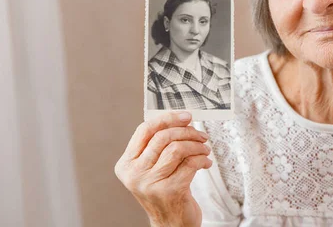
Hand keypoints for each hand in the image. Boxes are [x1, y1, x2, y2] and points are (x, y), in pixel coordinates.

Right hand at [114, 112, 211, 226]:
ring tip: (204, 149)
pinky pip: (190, 163)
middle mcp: (135, 174)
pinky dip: (202, 159)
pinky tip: (205, 162)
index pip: (144, 130)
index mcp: (126, 164)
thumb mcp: (153, 168)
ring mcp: (150, 183)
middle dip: (187, 132)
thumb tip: (181, 119)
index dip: (167, 118)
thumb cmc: (165, 190)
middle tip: (201, 135)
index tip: (186, 116)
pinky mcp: (170, 191)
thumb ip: (159, 145)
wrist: (171, 223)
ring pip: (177, 148)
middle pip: (163, 137)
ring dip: (196, 145)